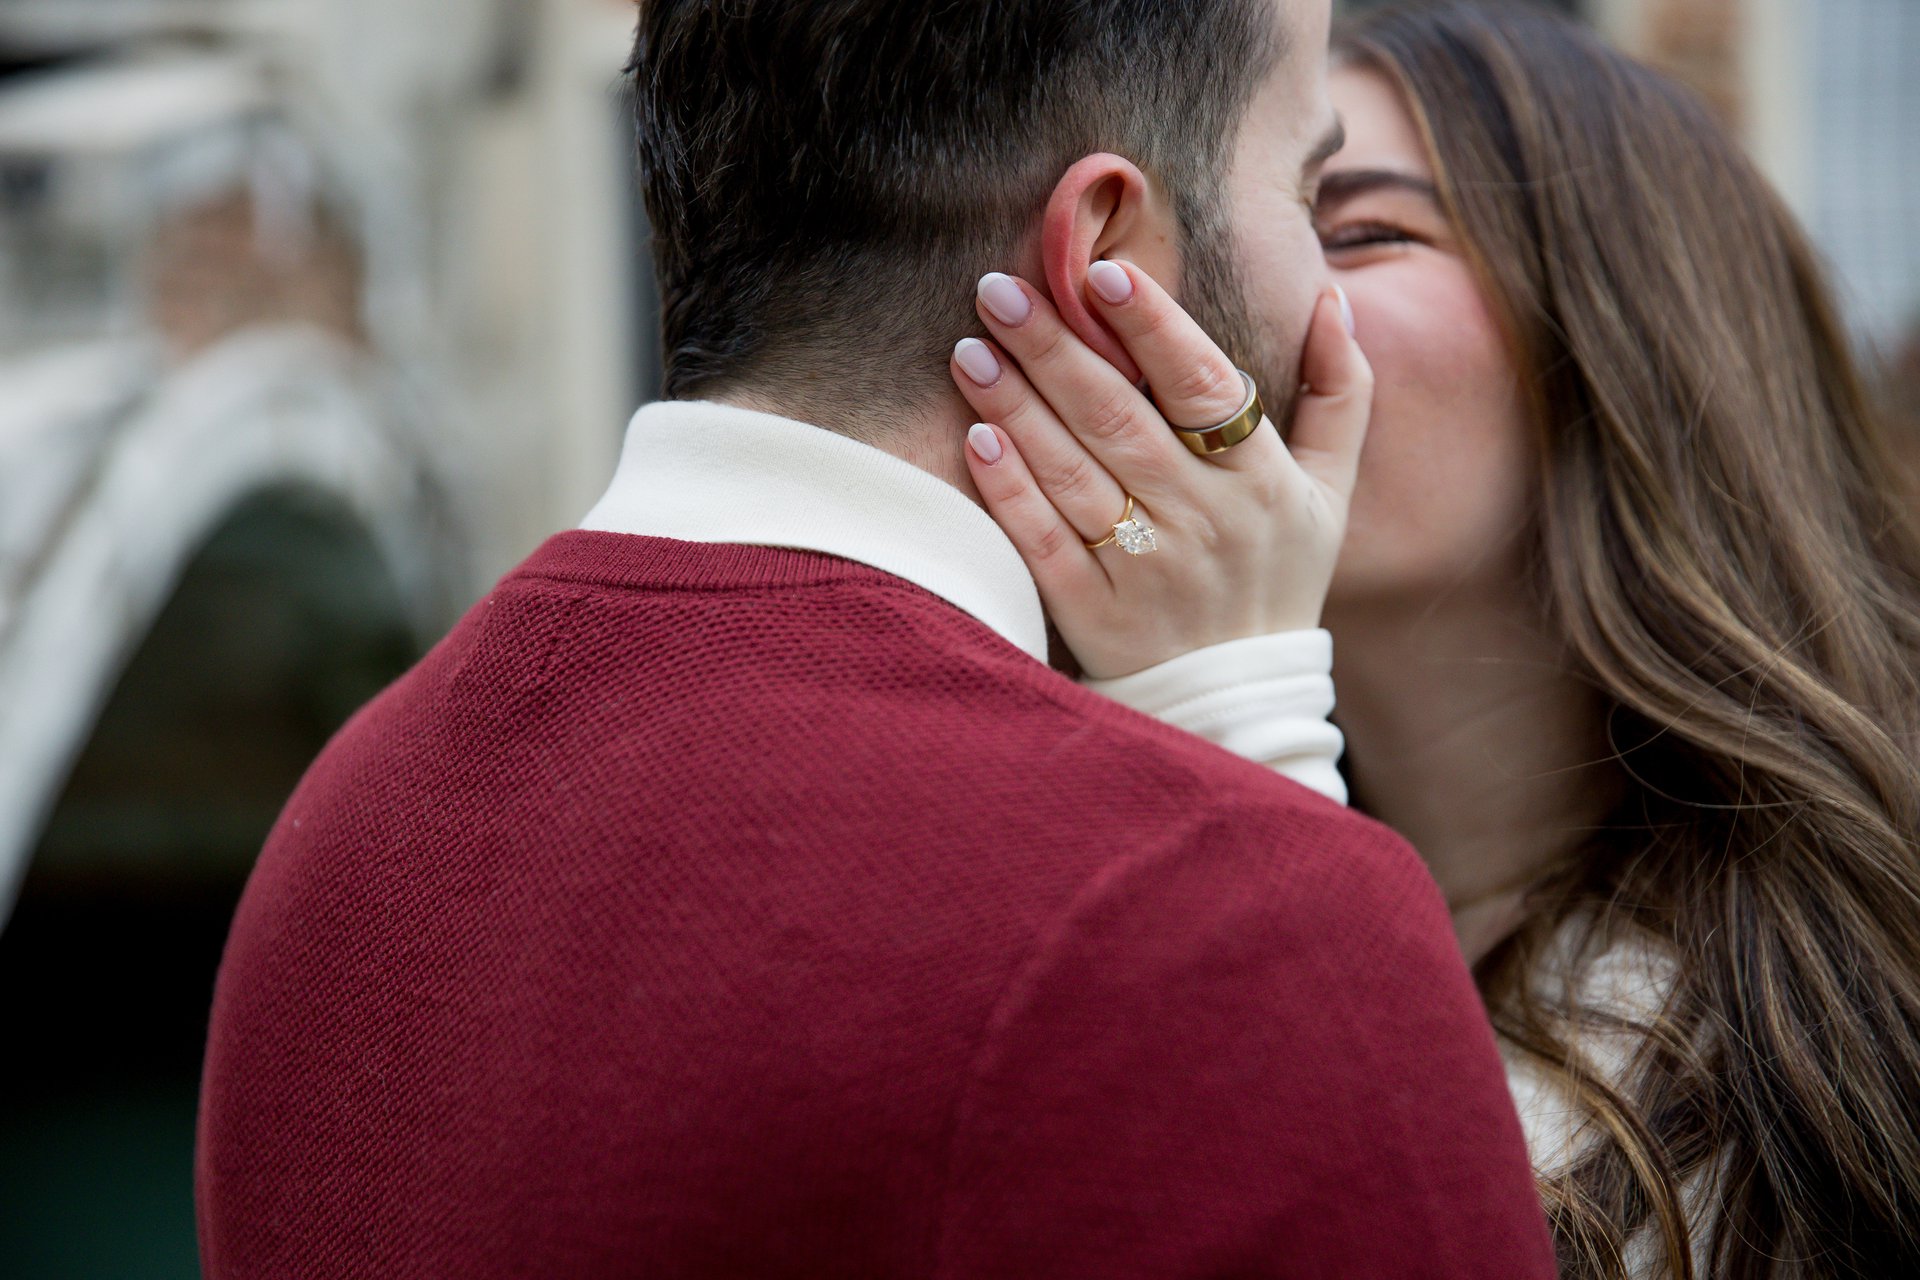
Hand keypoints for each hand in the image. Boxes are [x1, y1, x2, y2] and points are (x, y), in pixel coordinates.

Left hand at [951, 262, 1372, 678]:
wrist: (1239, 704)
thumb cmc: (1278, 579)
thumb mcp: (1329, 493)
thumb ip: (1340, 393)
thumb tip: (1333, 296)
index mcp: (1260, 480)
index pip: (1202, 386)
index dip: (1153, 327)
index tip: (1101, 273)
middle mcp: (1204, 521)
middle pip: (1118, 418)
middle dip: (1055, 348)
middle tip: (997, 289)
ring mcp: (1145, 570)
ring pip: (1072, 472)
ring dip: (1016, 405)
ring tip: (972, 348)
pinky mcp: (1094, 614)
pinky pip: (1044, 541)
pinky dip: (1010, 489)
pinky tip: (976, 438)